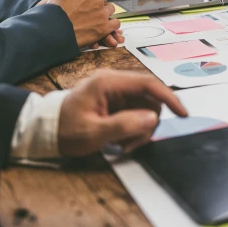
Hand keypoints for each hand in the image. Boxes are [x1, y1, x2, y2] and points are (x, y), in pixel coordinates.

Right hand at [44, 0, 122, 47]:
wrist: (53, 32)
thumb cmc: (53, 12)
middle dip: (97, 1)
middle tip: (89, 9)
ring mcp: (102, 13)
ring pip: (110, 8)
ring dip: (104, 12)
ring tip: (95, 18)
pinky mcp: (105, 27)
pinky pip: (115, 23)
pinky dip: (110, 24)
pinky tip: (104, 26)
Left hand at [58, 70, 187, 155]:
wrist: (45, 129)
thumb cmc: (63, 129)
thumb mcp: (93, 132)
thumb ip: (124, 125)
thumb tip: (153, 118)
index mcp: (108, 82)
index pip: (148, 84)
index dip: (169, 97)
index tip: (182, 114)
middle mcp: (115, 82)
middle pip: (150, 99)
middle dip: (147, 123)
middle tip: (131, 143)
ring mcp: (116, 91)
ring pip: (145, 108)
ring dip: (140, 128)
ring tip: (122, 144)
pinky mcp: (116, 101)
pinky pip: (136, 113)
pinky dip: (134, 128)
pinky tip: (120, 140)